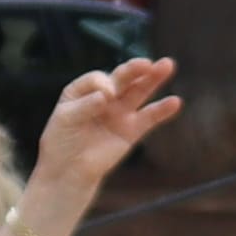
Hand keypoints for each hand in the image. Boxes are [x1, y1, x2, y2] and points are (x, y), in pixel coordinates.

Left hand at [28, 56, 184, 204]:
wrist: (68, 171)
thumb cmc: (61, 143)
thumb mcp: (65, 119)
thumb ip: (85, 106)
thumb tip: (108, 96)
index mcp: (83, 90)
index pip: (98, 79)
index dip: (103, 84)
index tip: (105, 97)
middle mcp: (104, 97)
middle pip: (122, 78)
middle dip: (134, 69)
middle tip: (147, 63)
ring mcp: (119, 113)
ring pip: (139, 91)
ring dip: (153, 79)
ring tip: (168, 65)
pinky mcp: (132, 131)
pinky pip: (149, 117)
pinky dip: (162, 110)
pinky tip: (175, 102)